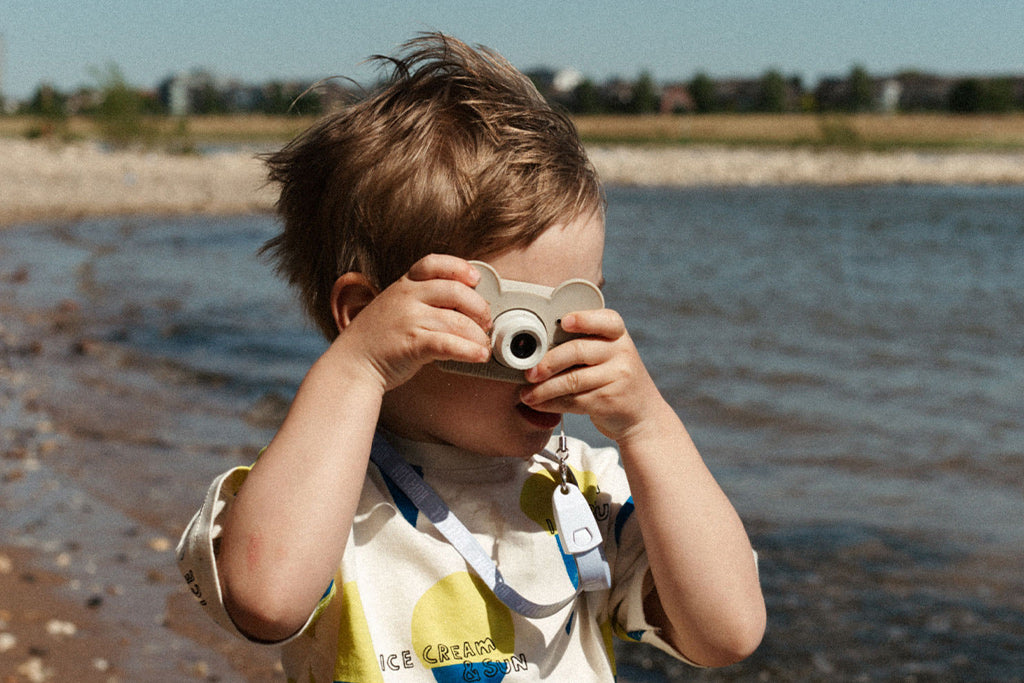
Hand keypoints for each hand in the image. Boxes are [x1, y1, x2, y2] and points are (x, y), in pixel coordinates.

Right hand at [335, 254, 491, 391]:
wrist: (351, 365)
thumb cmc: (377, 340)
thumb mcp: (394, 307)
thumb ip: (421, 301)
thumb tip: (461, 307)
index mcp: (404, 286)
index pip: (434, 264)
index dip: (459, 267)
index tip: (475, 279)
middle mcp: (407, 298)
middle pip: (456, 291)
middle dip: (479, 307)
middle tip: (486, 322)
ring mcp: (409, 320)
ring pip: (458, 321)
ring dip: (478, 336)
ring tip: (484, 345)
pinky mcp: (413, 344)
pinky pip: (450, 344)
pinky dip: (470, 351)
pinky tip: (478, 355)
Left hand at [519, 309, 662, 442]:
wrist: (642, 415)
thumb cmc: (613, 379)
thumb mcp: (609, 355)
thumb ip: (583, 345)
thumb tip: (537, 348)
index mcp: (618, 335)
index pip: (605, 320)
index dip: (583, 319)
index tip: (563, 322)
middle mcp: (621, 352)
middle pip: (577, 351)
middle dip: (548, 362)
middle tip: (529, 372)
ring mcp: (618, 377)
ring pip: (572, 380)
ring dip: (544, 389)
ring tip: (526, 394)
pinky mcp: (609, 400)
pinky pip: (573, 401)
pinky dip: (551, 403)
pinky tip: (538, 404)